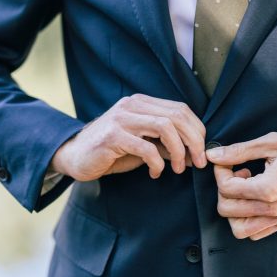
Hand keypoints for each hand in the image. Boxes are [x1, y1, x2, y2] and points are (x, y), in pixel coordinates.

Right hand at [50, 94, 206, 181]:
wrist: (75, 157)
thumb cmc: (111, 152)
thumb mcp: (144, 146)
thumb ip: (166, 146)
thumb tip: (195, 155)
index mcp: (141, 103)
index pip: (180, 109)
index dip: (197, 130)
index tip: (201, 152)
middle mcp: (132, 105)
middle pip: (177, 116)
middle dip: (194, 141)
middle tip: (198, 162)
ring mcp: (121, 118)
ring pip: (165, 127)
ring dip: (178, 151)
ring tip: (178, 169)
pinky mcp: (112, 136)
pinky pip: (146, 147)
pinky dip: (157, 162)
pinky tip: (155, 173)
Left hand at [206, 132, 276, 240]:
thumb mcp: (272, 143)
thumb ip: (238, 151)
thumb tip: (212, 155)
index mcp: (269, 189)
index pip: (227, 189)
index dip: (220, 171)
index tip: (228, 161)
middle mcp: (274, 210)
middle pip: (226, 210)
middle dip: (224, 189)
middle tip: (237, 172)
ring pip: (238, 229)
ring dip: (233, 209)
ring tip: (246, 189)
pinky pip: (255, 233)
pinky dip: (247, 219)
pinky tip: (255, 198)